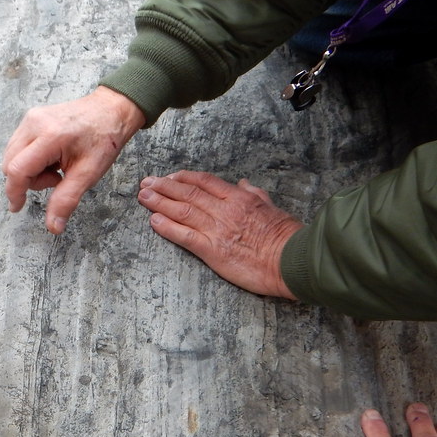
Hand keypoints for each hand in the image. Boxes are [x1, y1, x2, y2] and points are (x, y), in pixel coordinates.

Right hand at [3, 86, 145, 233]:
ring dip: (29, 170)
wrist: (110, 111)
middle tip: (56, 179)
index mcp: (50, 136)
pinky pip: (18, 147)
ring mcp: (30, 119)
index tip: (17, 207)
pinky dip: (31, 160)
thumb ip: (66, 200)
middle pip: (11, 164)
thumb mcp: (88, 174)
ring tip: (56, 167)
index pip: (17, 169)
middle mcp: (34, 124)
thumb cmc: (103, 139)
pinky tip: (51, 158)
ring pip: (12, 156)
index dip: (15, 193)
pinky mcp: (30, 119)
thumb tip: (53, 226)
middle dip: (28, 181)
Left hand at [138, 171, 301, 298]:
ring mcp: (217, 229)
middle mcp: (225, 210)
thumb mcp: (272, 207)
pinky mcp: (213, 250)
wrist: (293, 260)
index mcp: (239, 198)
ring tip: (143, 197)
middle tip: (146, 183)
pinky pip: (185, 236)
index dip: (183, 177)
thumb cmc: (286, 237)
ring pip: (182, 210)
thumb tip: (243, 184)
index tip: (169, 176)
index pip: (205, 181)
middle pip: (188, 193)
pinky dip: (167, 227)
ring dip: (159, 202)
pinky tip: (153, 221)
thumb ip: (255, 194)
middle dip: (164, 186)